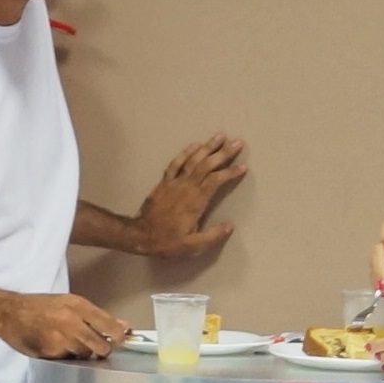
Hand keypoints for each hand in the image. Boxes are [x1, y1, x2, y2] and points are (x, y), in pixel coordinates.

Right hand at [0, 293, 133, 359]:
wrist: (9, 312)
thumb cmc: (40, 306)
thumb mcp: (69, 303)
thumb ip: (96, 316)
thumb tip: (124, 326)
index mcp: (79, 306)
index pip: (109, 325)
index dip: (119, 337)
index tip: (120, 341)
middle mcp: (72, 321)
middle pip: (101, 346)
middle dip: (102, 350)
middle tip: (96, 348)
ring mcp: (61, 338)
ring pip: (85, 355)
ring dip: (82, 354)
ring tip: (69, 344)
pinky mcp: (51, 352)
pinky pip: (68, 360)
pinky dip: (66, 357)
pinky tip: (57, 348)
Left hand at [126, 135, 247, 256]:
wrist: (140, 235)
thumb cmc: (168, 241)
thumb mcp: (193, 246)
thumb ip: (212, 236)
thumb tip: (230, 225)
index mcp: (196, 201)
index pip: (216, 181)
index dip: (230, 172)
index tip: (243, 166)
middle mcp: (187, 187)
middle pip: (207, 165)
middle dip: (223, 153)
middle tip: (237, 142)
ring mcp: (175, 182)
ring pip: (193, 160)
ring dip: (207, 147)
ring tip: (220, 136)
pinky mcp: (165, 182)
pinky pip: (176, 163)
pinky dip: (186, 152)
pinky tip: (195, 145)